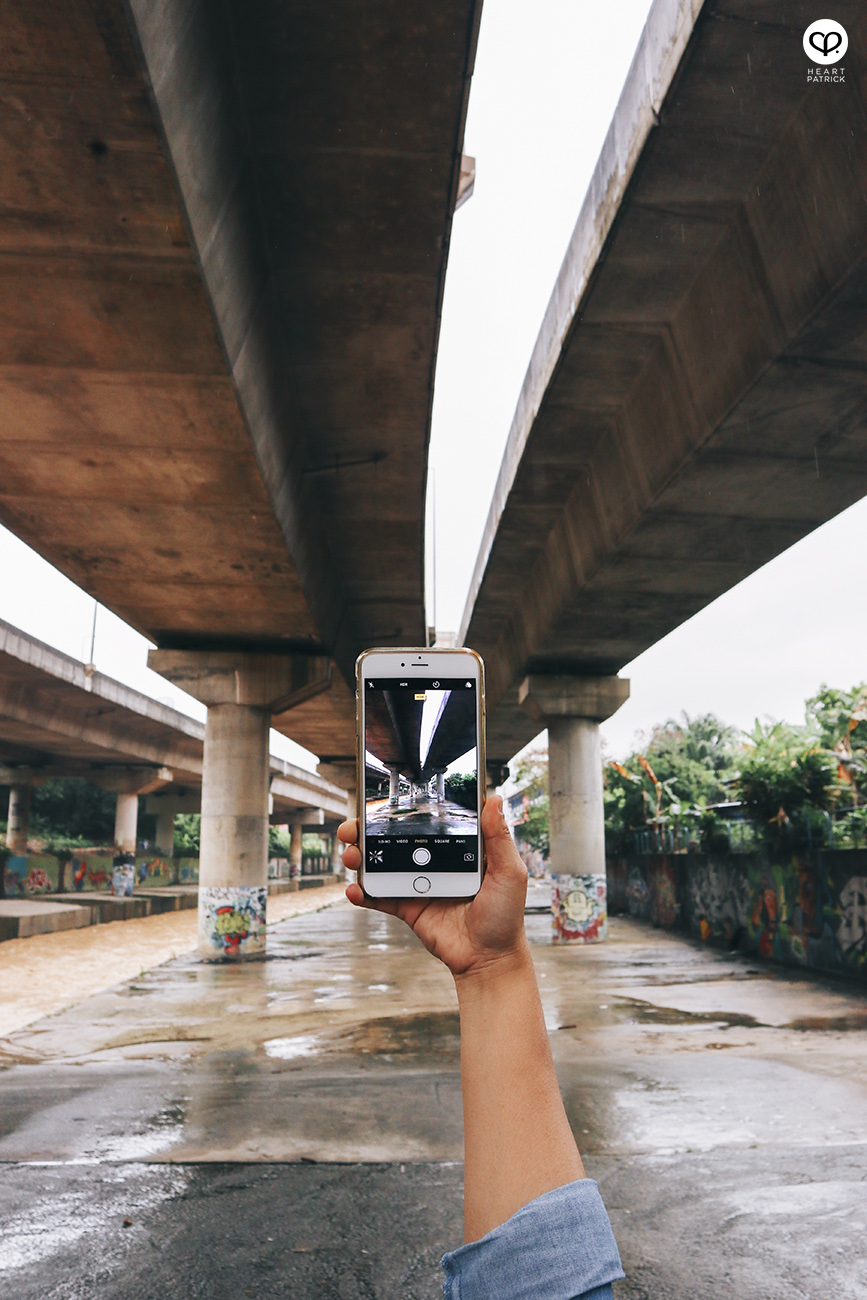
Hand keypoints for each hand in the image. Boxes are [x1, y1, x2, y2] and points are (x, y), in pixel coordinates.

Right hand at [338, 795, 528, 977]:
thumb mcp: (509, 872)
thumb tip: (494, 799)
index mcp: (455, 849)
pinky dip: (363, 893)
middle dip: (369, 830)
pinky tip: (355, 890)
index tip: (385, 799)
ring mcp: (418, 885)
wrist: (489, 958)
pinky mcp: (408, 908)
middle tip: (354, 828)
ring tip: (352, 856)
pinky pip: (380, 897)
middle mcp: (433, 863)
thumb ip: (498, 838)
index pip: (426, 821)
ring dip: (361, 857)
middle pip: (395, 839)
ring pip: (382, 864)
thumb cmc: (505, 916)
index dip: (404, 809)